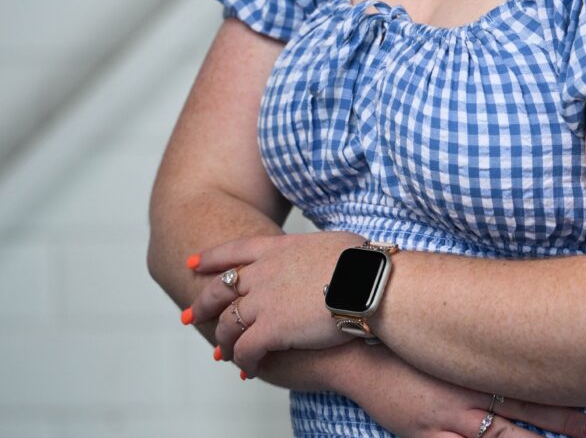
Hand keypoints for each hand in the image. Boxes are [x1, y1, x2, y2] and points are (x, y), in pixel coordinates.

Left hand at [187, 230, 364, 372]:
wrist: (367, 284)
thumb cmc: (361, 264)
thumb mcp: (329, 243)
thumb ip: (311, 251)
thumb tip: (318, 255)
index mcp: (278, 249)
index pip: (234, 250)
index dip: (211, 257)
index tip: (193, 263)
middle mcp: (264, 273)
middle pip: (220, 289)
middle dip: (201, 304)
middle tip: (190, 316)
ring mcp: (264, 301)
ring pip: (227, 324)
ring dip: (222, 341)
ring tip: (222, 353)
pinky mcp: (271, 330)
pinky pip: (245, 350)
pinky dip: (243, 361)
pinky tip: (249, 370)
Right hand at [349, 345, 585, 437]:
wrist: (358, 345)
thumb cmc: (405, 332)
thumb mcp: (449, 328)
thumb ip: (481, 335)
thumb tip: (518, 328)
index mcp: (479, 361)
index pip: (532, 380)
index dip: (566, 396)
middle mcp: (471, 391)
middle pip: (528, 413)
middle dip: (566, 425)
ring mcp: (450, 419)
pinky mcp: (426, 436)